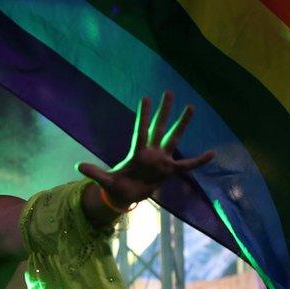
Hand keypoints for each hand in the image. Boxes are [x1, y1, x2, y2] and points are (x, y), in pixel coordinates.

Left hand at [77, 91, 214, 208]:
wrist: (125, 196)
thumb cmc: (116, 186)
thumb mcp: (105, 180)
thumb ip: (95, 172)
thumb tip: (77, 166)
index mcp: (137, 153)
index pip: (141, 130)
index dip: (144, 115)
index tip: (146, 98)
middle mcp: (151, 152)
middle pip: (159, 128)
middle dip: (165, 111)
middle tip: (169, 91)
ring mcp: (162, 160)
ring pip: (174, 138)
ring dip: (182, 124)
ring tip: (191, 107)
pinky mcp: (169, 170)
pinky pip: (187, 165)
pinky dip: (199, 160)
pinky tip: (212, 153)